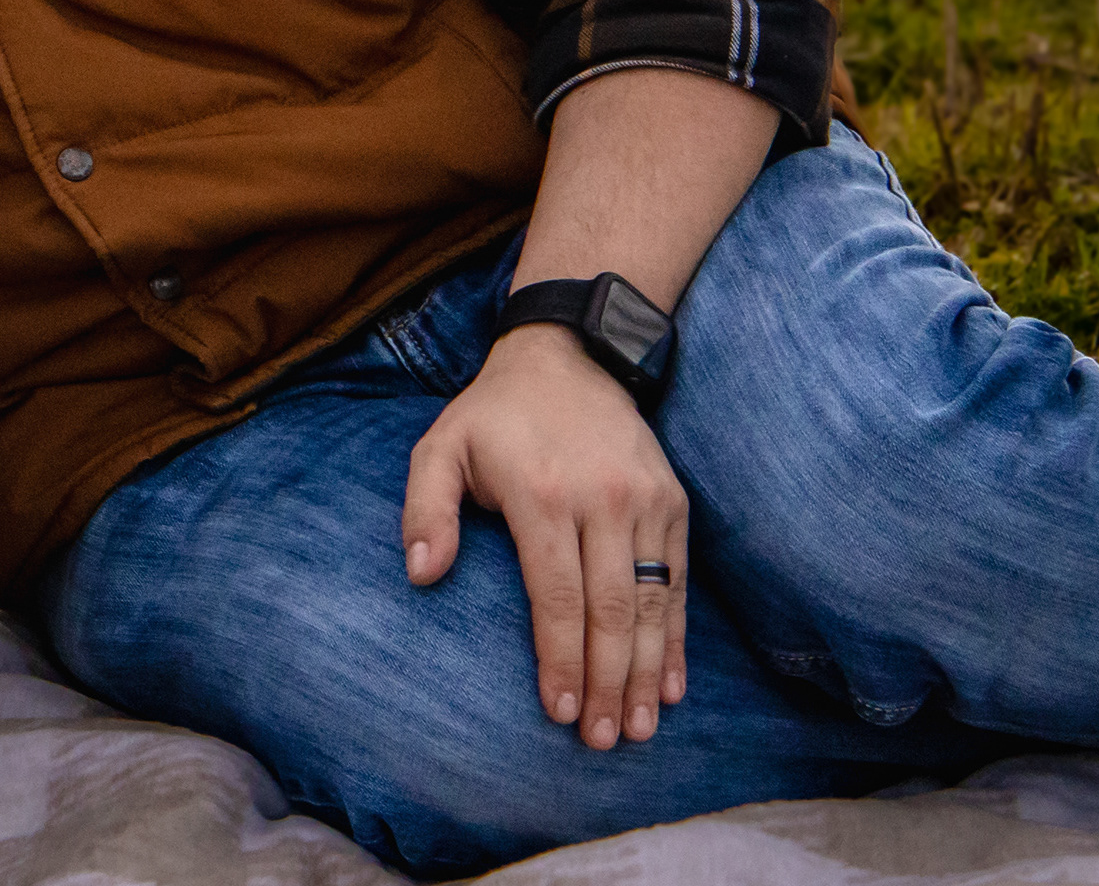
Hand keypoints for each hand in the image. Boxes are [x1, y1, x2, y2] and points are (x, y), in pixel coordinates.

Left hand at [400, 322, 686, 750]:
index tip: (558, 712)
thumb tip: (421, 576)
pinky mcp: (673, 503)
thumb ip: (425, 509)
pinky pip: (677, 583)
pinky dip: (676, 638)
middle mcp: (601, 499)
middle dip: (607, 683)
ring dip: (646, 672)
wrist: (567, 357)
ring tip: (638, 728)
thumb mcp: (440, 447)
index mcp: (541, 493)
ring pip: (651, 604)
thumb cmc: (493, 416)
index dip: (560, 659)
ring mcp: (644, 502)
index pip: (556, 595)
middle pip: (610, 610)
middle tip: (601, 740)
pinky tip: (670, 684)